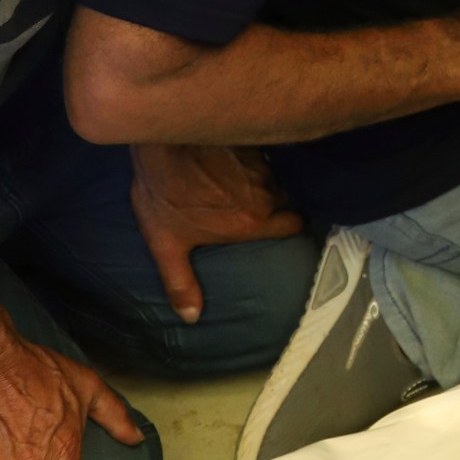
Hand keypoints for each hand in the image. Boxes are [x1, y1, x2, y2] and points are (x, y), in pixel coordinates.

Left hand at [130, 144, 302, 323]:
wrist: (165, 143)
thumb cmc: (165, 195)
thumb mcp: (166, 243)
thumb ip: (180, 281)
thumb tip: (190, 317)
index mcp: (253, 223)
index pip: (294, 225)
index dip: (289, 226)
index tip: (278, 227)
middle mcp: (267, 195)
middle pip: (288, 201)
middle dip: (279, 204)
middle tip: (260, 207)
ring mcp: (262, 167)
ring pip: (277, 179)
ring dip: (266, 183)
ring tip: (246, 184)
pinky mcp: (253, 144)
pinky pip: (266, 157)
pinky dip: (257, 163)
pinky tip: (238, 162)